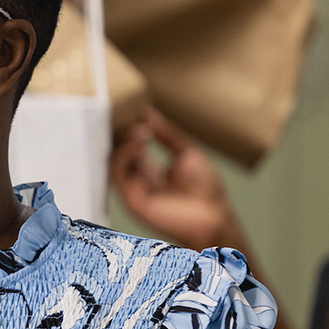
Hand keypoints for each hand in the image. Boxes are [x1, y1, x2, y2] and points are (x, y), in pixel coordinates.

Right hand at [109, 110, 242, 249]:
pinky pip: (119, 174)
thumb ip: (166, 134)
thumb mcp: (187, 152)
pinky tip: (138, 141)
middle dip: (121, 133)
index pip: (129, 146)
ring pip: (113, 161)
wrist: (214, 218)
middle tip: (128, 115)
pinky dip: (125, 154)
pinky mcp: (131, 200)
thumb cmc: (206, 190)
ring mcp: (133, 190)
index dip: (128, 129)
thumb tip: (149, 113)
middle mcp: (137, 180)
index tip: (132, 111)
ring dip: (123, 142)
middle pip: (117, 153)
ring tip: (138, 128)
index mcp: (149, 170)